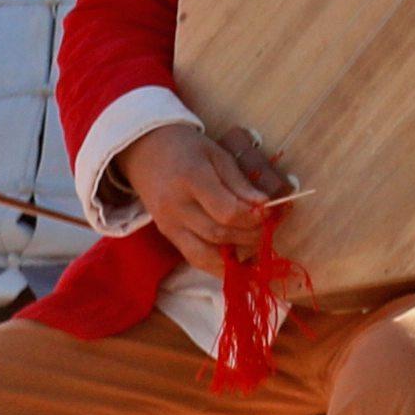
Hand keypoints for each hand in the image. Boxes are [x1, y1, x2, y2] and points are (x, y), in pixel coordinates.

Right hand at [118, 124, 291, 262]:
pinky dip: (216, 265)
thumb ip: (240, 183)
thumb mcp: (218, 155)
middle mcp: (176, 207)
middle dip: (249, 237)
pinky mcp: (166, 234)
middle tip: (267, 230)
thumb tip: (265, 206)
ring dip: (235, 257)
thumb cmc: (187, 148)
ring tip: (255, 247)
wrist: (145, 150)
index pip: (227, 212)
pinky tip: (236, 261)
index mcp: (192, 180)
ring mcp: (168, 224)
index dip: (252, 218)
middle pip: (218, 234)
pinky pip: (193, 257)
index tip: (269, 213)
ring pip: (204, 254)